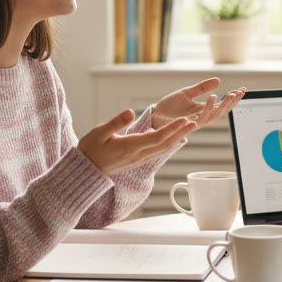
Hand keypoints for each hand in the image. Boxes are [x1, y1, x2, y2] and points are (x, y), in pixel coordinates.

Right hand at [78, 109, 197, 174]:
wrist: (86, 170)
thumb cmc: (90, 149)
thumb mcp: (98, 132)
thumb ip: (115, 122)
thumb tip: (131, 111)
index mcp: (130, 146)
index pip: (157, 137)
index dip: (173, 128)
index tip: (185, 119)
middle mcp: (138, 154)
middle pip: (165, 143)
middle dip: (181, 132)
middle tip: (195, 121)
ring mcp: (139, 158)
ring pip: (163, 148)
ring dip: (177, 137)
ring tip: (189, 126)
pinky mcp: (138, 159)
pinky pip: (157, 150)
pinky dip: (169, 142)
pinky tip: (175, 136)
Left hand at [152, 78, 245, 130]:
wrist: (155, 115)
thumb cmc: (170, 106)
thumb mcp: (187, 93)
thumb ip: (202, 88)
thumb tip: (218, 80)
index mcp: (204, 110)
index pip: (222, 105)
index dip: (233, 98)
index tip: (243, 89)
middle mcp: (202, 117)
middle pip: (222, 112)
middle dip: (232, 103)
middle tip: (240, 92)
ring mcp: (195, 122)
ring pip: (214, 116)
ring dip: (223, 105)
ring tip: (230, 94)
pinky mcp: (187, 124)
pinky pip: (201, 117)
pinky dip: (208, 108)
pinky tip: (213, 97)